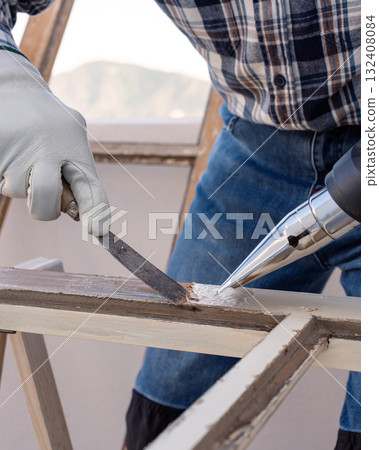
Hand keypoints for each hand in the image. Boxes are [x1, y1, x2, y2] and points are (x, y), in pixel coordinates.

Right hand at [0, 50, 109, 235]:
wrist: (12, 88)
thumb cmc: (49, 120)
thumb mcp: (72, 135)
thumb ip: (78, 170)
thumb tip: (85, 212)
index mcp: (74, 148)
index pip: (91, 188)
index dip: (95, 213)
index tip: (98, 230)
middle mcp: (48, 151)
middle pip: (46, 201)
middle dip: (44, 208)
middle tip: (42, 195)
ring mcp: (19, 152)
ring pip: (17, 191)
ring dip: (19, 182)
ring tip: (23, 155)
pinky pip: (0, 179)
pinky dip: (5, 171)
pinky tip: (11, 151)